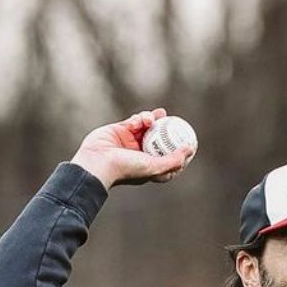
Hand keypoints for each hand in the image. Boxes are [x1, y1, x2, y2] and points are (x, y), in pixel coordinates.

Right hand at [74, 110, 192, 190]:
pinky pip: (134, 120)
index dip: (180, 148)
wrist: (97, 162)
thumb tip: (189, 149)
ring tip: (153, 118)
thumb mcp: (154, 167)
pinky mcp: (121, 129)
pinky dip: (138, 118)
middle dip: (168, 129)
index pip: (170, 156)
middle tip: (175, 120)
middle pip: (160, 138)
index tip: (189, 139)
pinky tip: (139, 120)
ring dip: (152, 120)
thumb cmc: (126, 168)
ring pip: (148, 127)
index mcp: (151, 165)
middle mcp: (142, 153)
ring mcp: (131, 141)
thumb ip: (173, 160)